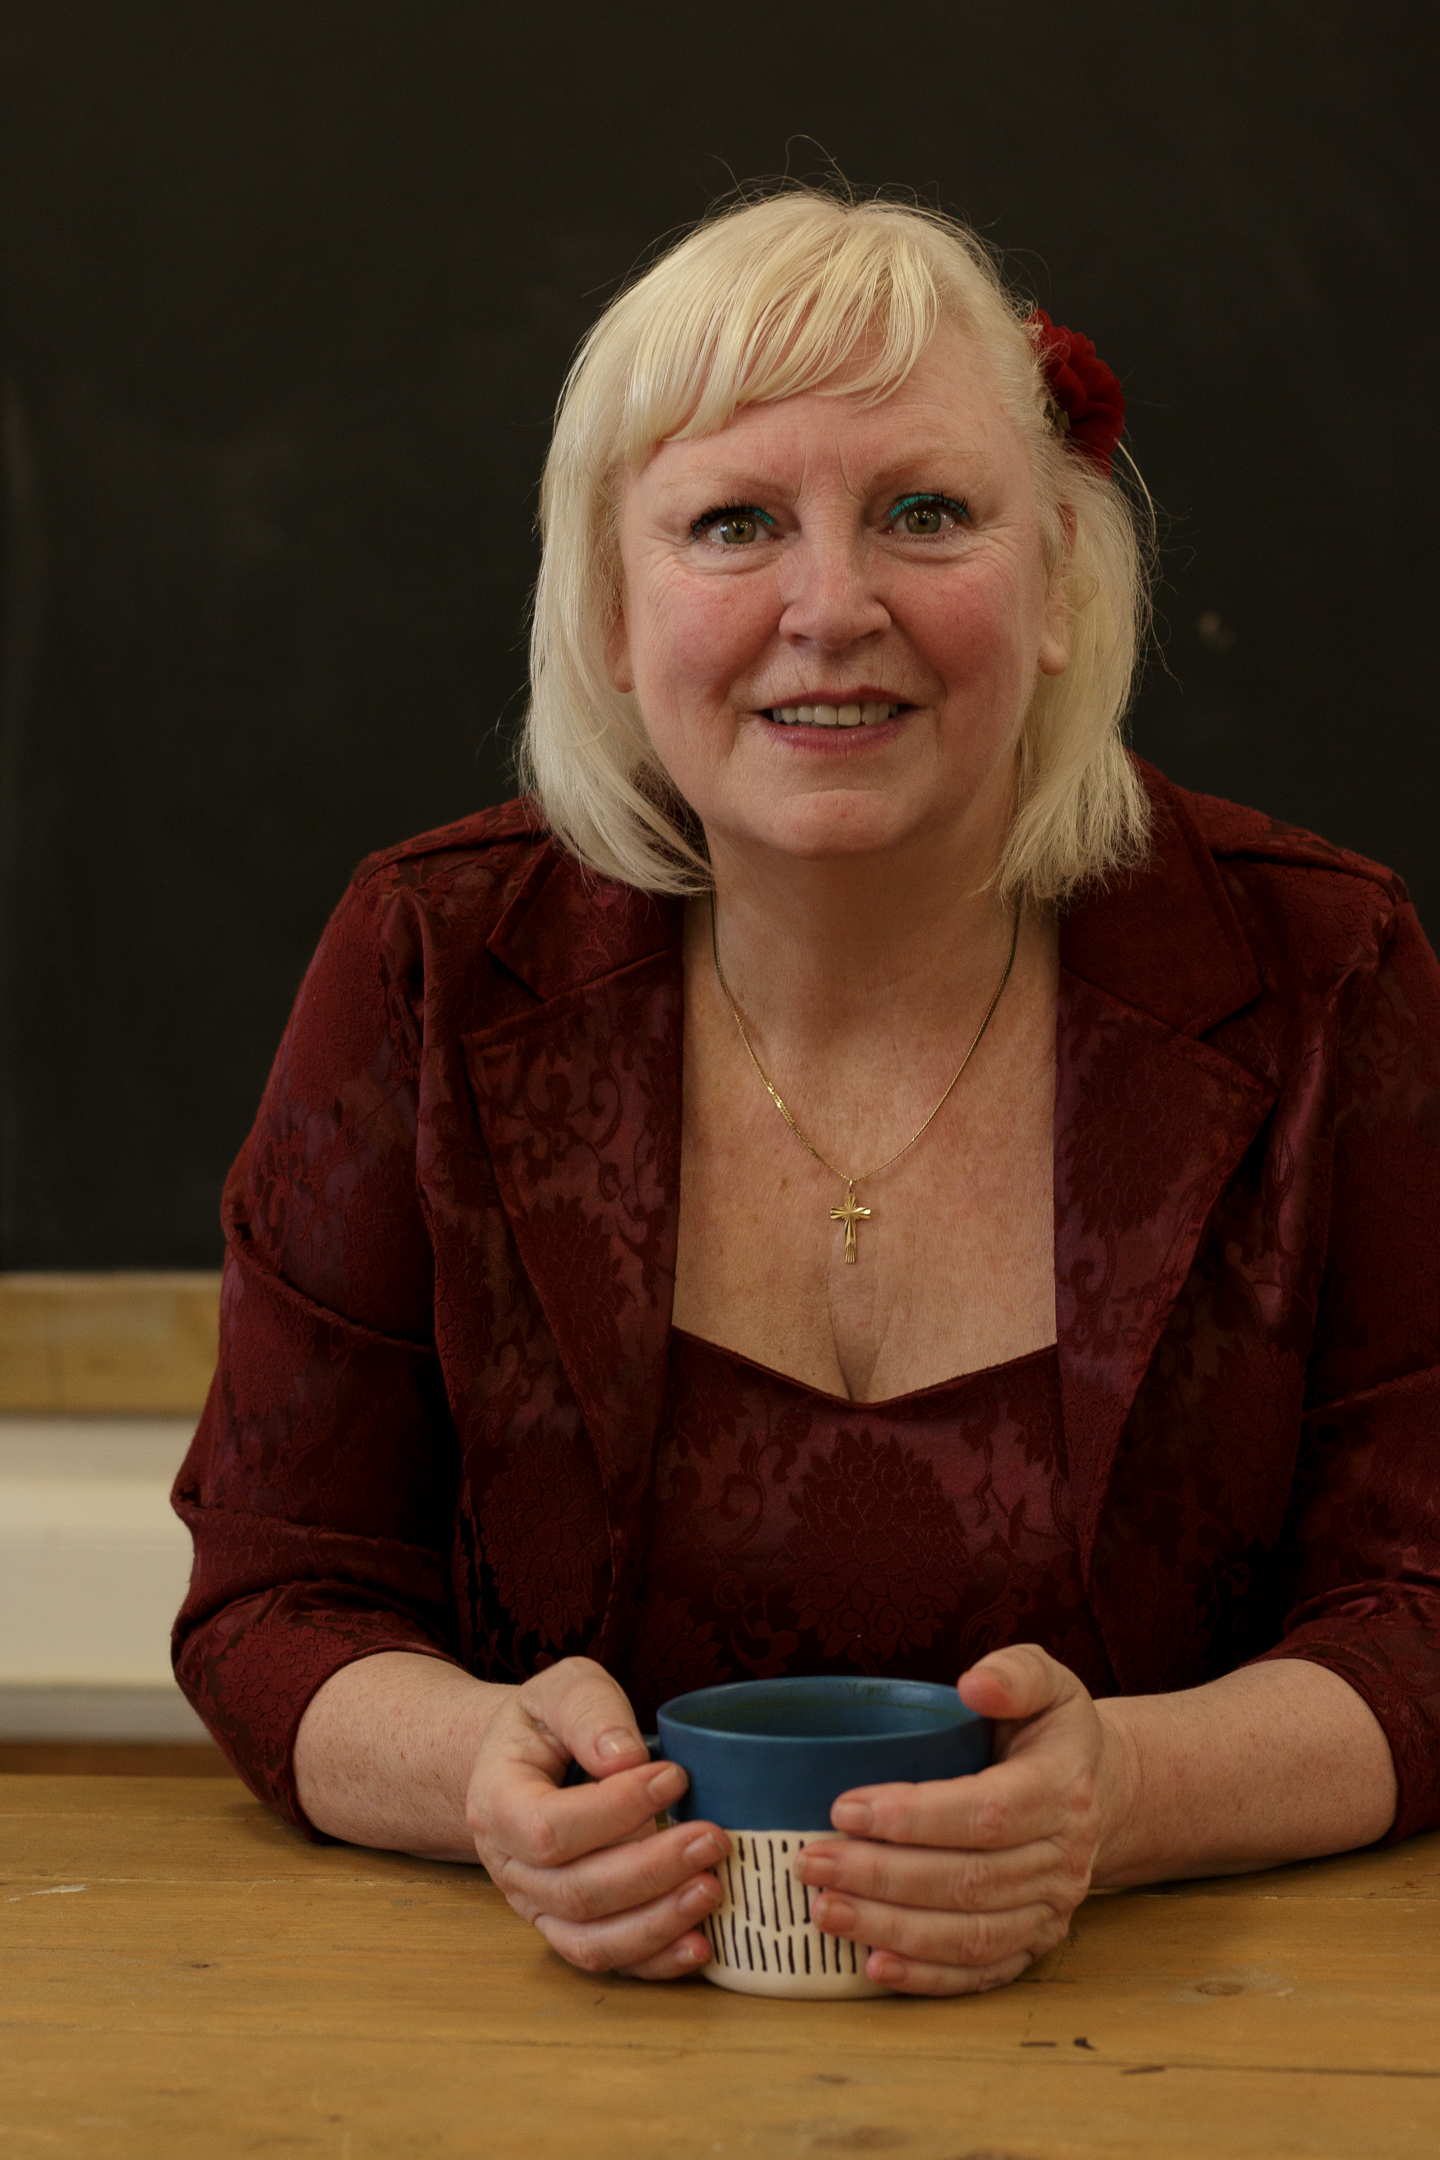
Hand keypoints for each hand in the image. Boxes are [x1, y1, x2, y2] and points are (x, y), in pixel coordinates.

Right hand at [464, 1656, 729, 1978]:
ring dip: (657, 1922)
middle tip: (713, 1838)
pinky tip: (701, 1945)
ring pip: (590, 1940)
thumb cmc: (549, 1722)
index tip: (674, 1777)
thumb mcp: (562, 1689)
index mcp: (497, 1803)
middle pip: (576, 1891)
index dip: (614, 1811)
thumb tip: (625, 1758)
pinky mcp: (568, 1928)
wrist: (526, 1762)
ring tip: (712, 1890)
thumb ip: (589, 1711)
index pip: (548, 1827)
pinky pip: (607, 1960)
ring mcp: (536, 1906)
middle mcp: (509, 1867)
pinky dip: (654, 1961)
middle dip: (652, 1870)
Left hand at [794, 1646, 1132, 1996]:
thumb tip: (973, 1685)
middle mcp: (1061, 1857)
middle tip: (810, 1863)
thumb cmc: (1051, 1731)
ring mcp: (1051, 1909)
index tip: (844, 1808)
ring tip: (824, 1911)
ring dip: (891, 1928)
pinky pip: (982, 1971)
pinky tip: (874, 1967)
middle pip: (967, 1879)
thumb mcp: (1046, 1681)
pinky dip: (928, 1977)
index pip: (986, 1812)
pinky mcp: (1034, 1943)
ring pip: (969, 1933)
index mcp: (1061, 1788)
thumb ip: (1015, 1674)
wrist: (1099, 1790)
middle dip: (881, 1876)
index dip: (914, 1816)